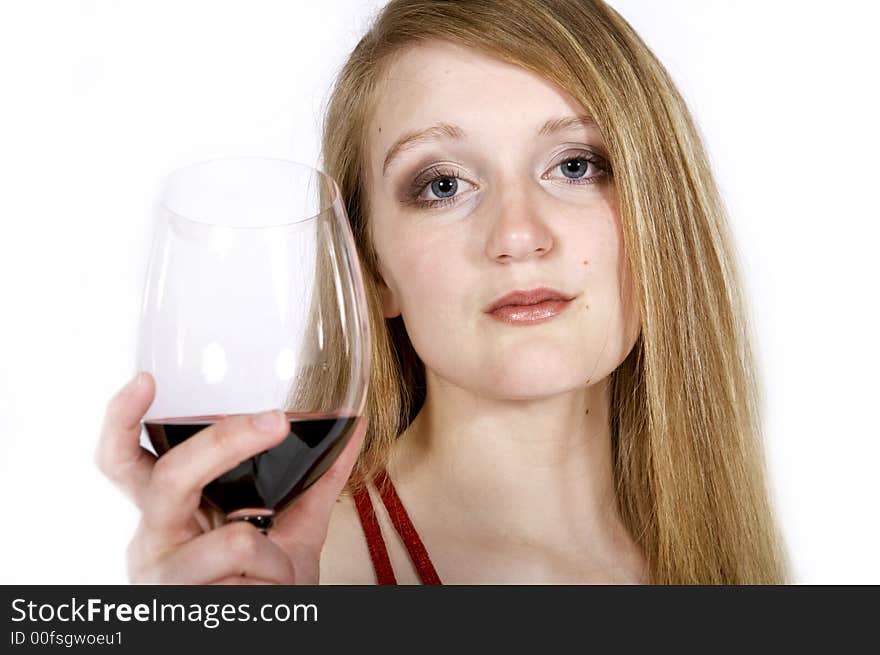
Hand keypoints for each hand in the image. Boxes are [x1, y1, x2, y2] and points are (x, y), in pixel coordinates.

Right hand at [95, 372, 365, 583]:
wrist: (266, 634)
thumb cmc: (264, 582)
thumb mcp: (292, 528)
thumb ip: (317, 479)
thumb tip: (355, 424)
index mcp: (169, 509)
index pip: (123, 460)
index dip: (122, 420)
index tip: (146, 380)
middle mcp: (154, 537)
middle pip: (171, 477)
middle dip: (227, 442)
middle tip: (276, 421)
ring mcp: (162, 576)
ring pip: (235, 543)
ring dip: (277, 561)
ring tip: (277, 578)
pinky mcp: (180, 607)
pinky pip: (250, 582)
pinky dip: (276, 586)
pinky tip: (268, 597)